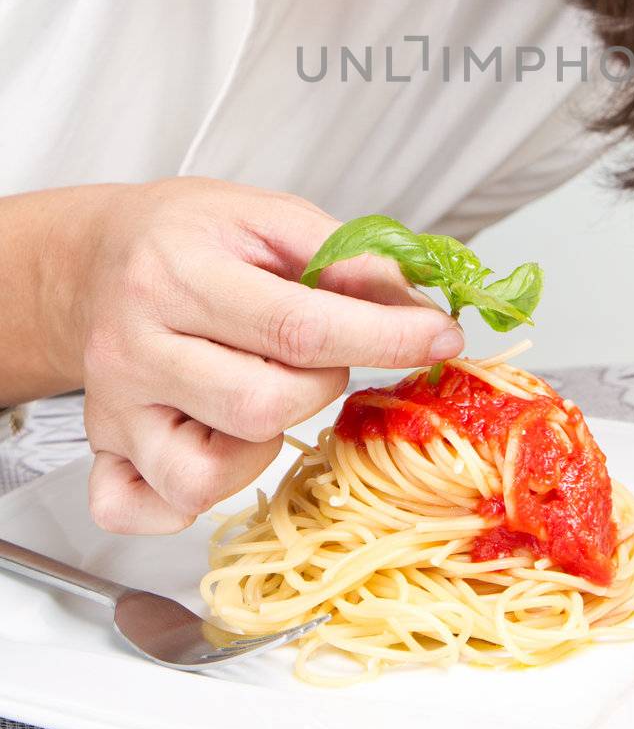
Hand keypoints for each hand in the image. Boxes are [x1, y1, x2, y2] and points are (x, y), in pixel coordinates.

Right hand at [65, 177, 461, 533]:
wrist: (97, 256)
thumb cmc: (187, 235)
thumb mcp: (270, 216)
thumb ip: (349, 258)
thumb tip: (421, 306)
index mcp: (176, 273)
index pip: (298, 327)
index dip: (385, 338)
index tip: (440, 336)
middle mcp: (134, 346)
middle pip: (261, 408)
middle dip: (320, 386)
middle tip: (316, 354)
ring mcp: (113, 409)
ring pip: (205, 476)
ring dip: (259, 445)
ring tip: (257, 391)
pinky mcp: (104, 451)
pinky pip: (146, 512)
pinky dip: (188, 500)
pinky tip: (213, 446)